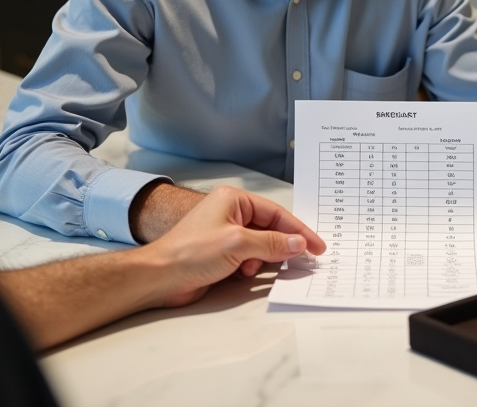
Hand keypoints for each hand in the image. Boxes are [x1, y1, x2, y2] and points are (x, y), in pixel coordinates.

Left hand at [143, 185, 326, 307]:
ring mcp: (226, 233)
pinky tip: (245, 274)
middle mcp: (230, 213)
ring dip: (264, 258)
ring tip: (257, 268)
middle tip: (305, 259)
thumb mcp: (238, 244)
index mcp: (233, 200)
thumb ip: (272, 244)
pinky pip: (249, 257)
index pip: (276, 213)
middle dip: (282, 245)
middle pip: (270, 228)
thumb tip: (298, 243)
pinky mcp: (221, 253)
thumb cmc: (190, 253)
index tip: (316, 246)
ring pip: (261, 245)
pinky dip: (252, 266)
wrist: (159, 277)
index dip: (298, 230)